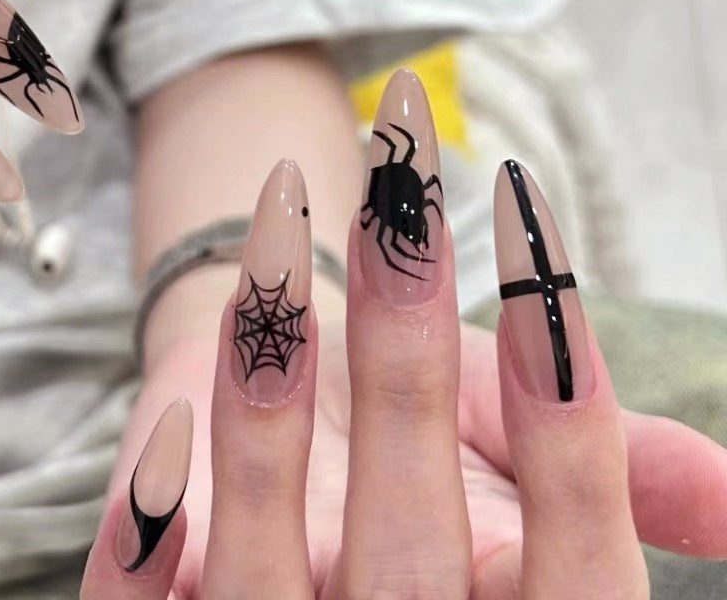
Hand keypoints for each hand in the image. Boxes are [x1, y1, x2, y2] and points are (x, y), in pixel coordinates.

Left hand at [82, 71, 726, 596]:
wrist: (278, 463)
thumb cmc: (410, 447)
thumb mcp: (511, 452)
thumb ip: (614, 467)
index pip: (573, 551)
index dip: (571, 410)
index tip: (532, 226)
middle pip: (417, 542)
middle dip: (407, 353)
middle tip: (396, 198)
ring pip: (266, 562)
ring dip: (269, 401)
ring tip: (278, 241)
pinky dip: (146, 541)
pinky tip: (165, 440)